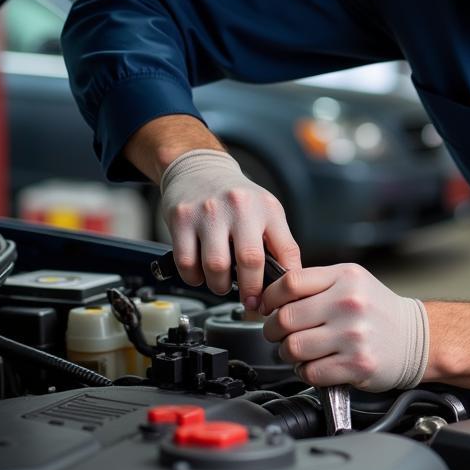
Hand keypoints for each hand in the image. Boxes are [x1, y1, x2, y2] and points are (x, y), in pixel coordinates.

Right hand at [159, 149, 301, 305]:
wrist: (200, 169)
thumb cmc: (236, 197)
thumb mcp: (266, 211)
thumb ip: (277, 243)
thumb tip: (285, 283)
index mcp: (267, 208)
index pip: (286, 251)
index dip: (283, 283)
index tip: (276, 299)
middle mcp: (241, 207)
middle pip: (250, 261)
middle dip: (251, 290)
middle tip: (249, 300)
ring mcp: (209, 212)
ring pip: (216, 266)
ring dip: (219, 286)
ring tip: (222, 284)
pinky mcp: (183, 218)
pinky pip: (187, 262)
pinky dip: (194, 277)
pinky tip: (200, 273)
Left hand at [261, 265, 428, 391]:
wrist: (416, 338)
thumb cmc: (378, 311)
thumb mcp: (352, 281)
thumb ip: (316, 283)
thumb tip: (272, 296)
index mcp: (346, 277)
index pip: (290, 283)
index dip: (269, 297)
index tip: (266, 306)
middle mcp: (349, 303)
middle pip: (286, 317)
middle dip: (273, 329)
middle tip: (279, 333)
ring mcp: (353, 335)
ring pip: (293, 347)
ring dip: (288, 353)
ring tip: (299, 349)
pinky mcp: (356, 364)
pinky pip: (310, 372)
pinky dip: (306, 371)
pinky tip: (317, 364)